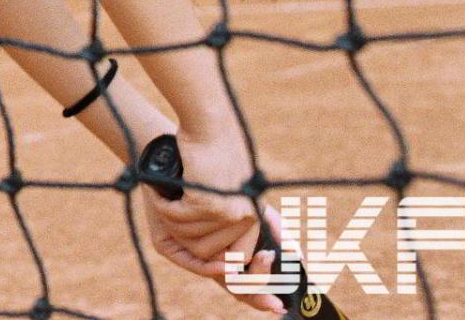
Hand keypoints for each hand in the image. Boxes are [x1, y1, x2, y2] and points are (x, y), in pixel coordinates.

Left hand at [140, 125, 286, 314]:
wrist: (175, 160)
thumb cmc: (215, 180)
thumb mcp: (248, 205)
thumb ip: (271, 227)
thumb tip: (298, 255)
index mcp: (227, 250)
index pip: (248, 282)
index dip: (264, 296)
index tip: (283, 304)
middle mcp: (206, 256)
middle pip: (235, 288)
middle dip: (256, 295)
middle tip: (276, 299)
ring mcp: (186, 253)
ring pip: (217, 276)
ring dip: (240, 273)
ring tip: (263, 261)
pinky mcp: (165, 244)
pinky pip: (191, 262)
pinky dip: (210, 265)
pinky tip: (226, 262)